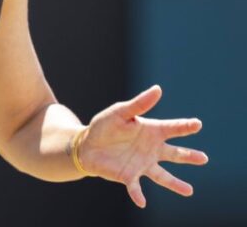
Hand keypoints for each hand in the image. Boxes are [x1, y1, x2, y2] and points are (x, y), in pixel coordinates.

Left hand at [78, 85, 208, 207]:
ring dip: (174, 183)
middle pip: (174, 154)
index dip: (184, 126)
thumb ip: (139, 104)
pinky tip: (142, 202)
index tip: (197, 124)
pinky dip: (138, 194)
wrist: (87, 145)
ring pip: (162, 176)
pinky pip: (135, 187)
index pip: (172, 128)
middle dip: (189, 156)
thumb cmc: (105, 126)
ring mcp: (142, 164)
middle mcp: (151, 149)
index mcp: (151, 131)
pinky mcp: (129, 176)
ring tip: (189, 191)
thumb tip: (157, 89)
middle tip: (203, 158)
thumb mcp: (120, 112)